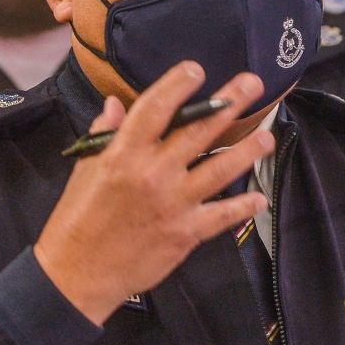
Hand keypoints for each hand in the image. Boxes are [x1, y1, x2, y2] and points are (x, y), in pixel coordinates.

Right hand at [34, 61, 271, 324]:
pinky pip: (222, 215)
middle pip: (199, 130)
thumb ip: (104, 134)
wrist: (77, 274)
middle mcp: (153, 173)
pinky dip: (243, 206)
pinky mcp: (186, 233)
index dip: (178, 84)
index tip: (196, 69)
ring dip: (247, 150)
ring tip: (267, 137)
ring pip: (220, 169)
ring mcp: (174, 203)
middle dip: (229, 102)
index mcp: (124, 154)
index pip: (155, 108)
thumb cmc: (77, 219)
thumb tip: (114, 104)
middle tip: (253, 83)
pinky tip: (260, 198)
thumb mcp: (84, 169)